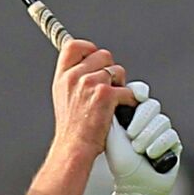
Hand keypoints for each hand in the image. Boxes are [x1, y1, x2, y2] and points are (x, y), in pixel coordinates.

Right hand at [51, 40, 137, 161]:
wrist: (74, 148)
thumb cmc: (72, 129)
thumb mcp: (63, 98)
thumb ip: (74, 79)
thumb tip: (92, 66)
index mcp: (63, 76)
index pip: (74, 46)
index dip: (89, 49)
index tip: (97, 60)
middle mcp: (74, 77)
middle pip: (103, 55)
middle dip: (110, 69)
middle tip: (109, 87)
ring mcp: (89, 84)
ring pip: (118, 71)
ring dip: (120, 85)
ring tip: (113, 103)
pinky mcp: (105, 95)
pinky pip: (128, 90)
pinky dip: (130, 101)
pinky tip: (123, 110)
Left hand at [105, 81, 181, 194]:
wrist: (135, 186)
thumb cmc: (121, 161)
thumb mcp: (111, 135)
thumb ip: (111, 112)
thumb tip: (109, 89)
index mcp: (131, 114)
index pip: (138, 93)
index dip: (138, 91)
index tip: (137, 95)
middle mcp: (148, 119)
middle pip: (151, 105)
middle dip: (141, 120)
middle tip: (131, 135)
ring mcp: (162, 130)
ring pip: (162, 120)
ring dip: (148, 136)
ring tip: (138, 150)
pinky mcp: (174, 142)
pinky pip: (171, 135)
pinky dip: (159, 145)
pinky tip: (151, 155)